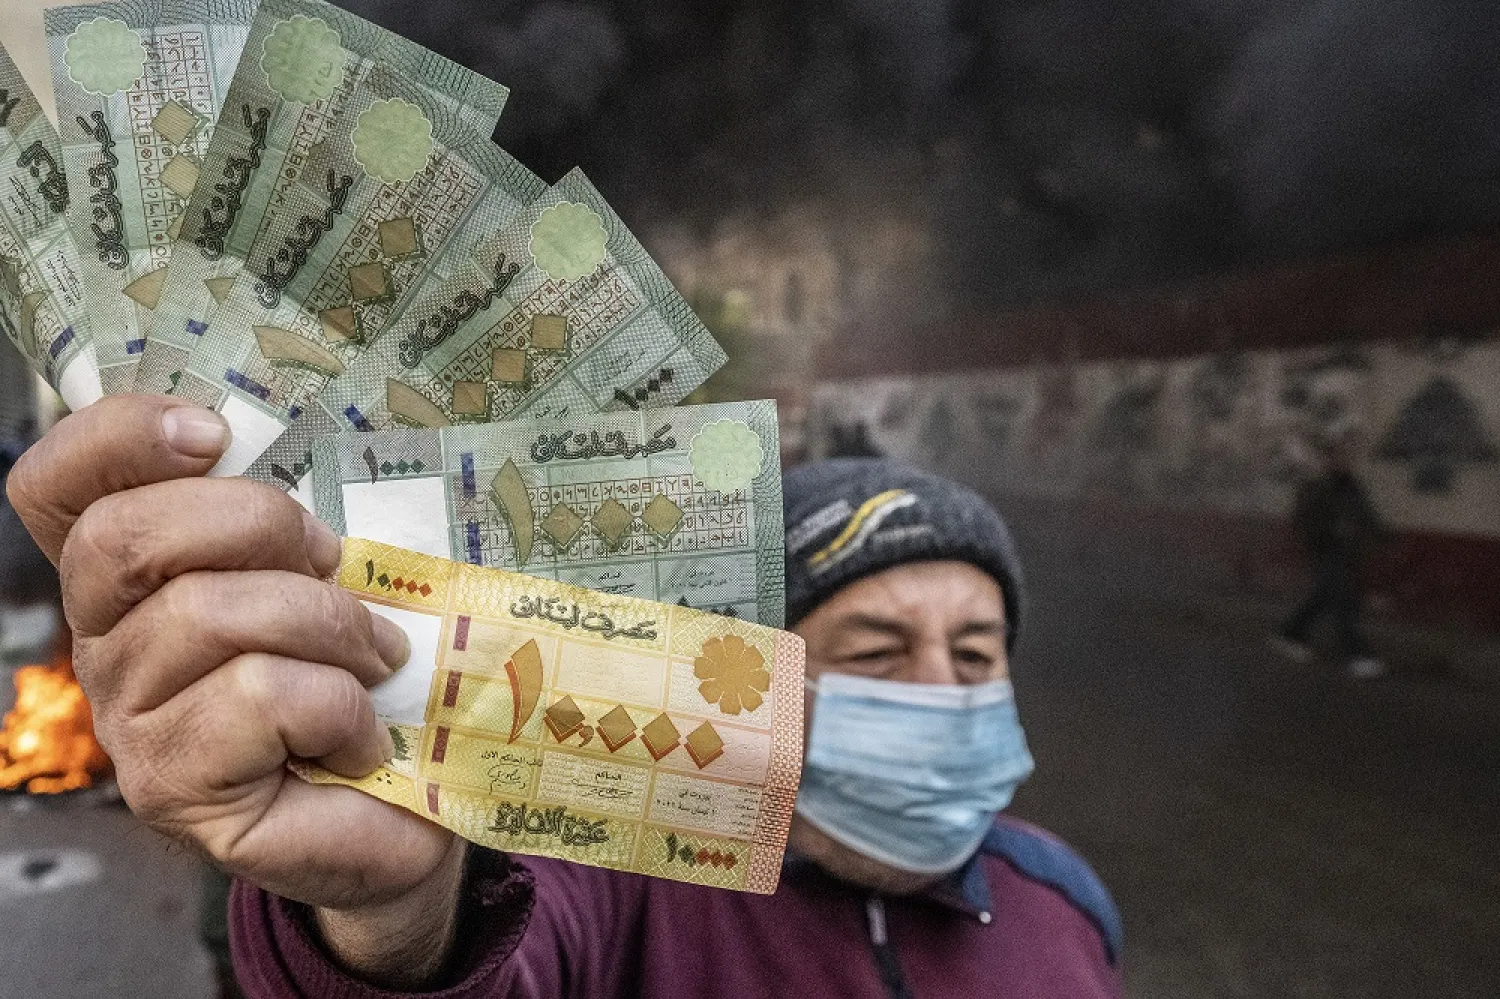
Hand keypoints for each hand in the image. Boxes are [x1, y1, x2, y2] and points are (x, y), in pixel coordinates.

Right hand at [7, 396, 463, 985]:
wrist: (402, 809)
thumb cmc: (369, 676)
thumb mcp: (337, 574)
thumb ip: (299, 519)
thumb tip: (331, 446)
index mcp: (134, 576)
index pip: (60, 487)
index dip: (116, 436)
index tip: (211, 431)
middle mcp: (106, 643)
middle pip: (127, 538)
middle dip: (256, 523)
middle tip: (336, 559)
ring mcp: (129, 721)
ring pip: (208, 615)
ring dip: (327, 624)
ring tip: (377, 659)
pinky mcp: (172, 788)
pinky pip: (258, 696)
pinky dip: (338, 705)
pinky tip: (360, 737)